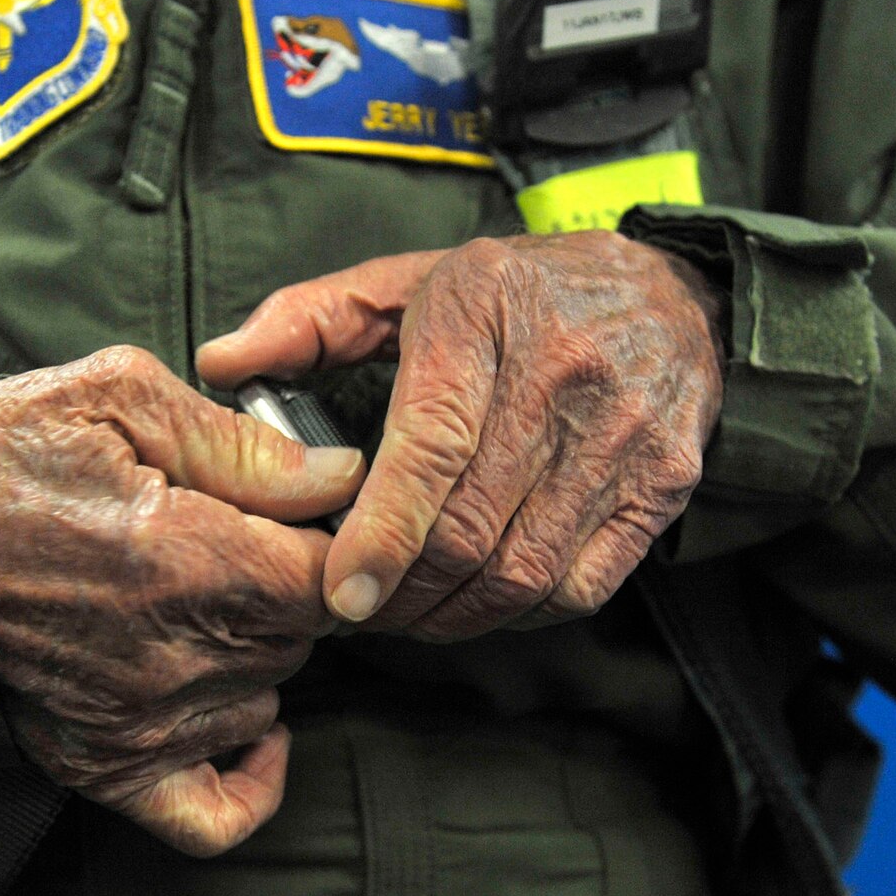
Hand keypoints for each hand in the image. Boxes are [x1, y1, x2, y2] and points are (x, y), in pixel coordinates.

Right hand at [0, 346, 364, 854]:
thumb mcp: (117, 397)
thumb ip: (243, 445)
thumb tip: (340, 479)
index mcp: (187, 557)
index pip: (329, 573)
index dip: (321, 534)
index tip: (288, 509)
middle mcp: (172, 657)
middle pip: (303, 634)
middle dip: (280, 581)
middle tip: (223, 537)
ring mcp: (140, 724)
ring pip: (266, 694)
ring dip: (253, 653)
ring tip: (193, 599)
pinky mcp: (105, 766)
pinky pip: (217, 814)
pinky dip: (250, 776)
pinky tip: (252, 727)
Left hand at [197, 230, 722, 640]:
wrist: (674, 293)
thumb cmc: (518, 295)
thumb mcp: (413, 281)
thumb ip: (310, 319)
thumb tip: (221, 363)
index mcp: (486, 315)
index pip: (431, 450)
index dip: (381, 535)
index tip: (341, 591)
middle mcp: (564, 375)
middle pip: (471, 530)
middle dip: (402, 592)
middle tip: (358, 605)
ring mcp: (623, 436)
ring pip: (523, 571)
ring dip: (452, 614)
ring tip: (408, 610)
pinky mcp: (662, 487)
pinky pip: (579, 586)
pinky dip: (518, 611)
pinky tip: (478, 598)